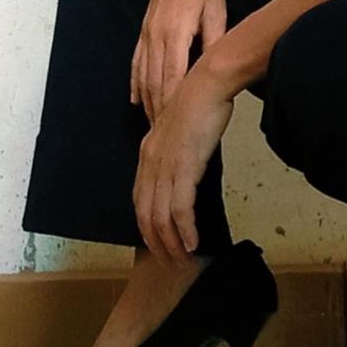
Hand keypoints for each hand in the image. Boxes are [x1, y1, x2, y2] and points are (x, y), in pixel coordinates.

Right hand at [130, 0, 227, 124]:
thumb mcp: (218, 11)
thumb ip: (215, 41)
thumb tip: (216, 70)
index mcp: (176, 31)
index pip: (172, 77)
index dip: (171, 104)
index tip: (173, 127)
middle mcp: (156, 34)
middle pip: (154, 81)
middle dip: (157, 110)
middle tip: (161, 137)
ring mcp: (147, 31)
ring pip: (143, 74)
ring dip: (146, 101)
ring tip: (151, 127)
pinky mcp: (144, 28)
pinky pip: (136, 61)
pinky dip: (135, 82)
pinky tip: (135, 100)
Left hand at [132, 55, 233, 267]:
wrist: (207, 84)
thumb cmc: (201, 101)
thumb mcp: (181, 128)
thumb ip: (176, 149)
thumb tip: (184, 165)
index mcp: (147, 153)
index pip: (140, 200)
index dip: (147, 226)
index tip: (158, 243)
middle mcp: (150, 162)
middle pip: (146, 215)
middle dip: (157, 244)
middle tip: (170, 262)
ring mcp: (165, 166)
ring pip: (161, 217)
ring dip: (172, 243)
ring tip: (182, 259)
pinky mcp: (183, 167)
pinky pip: (180, 208)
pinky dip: (185, 230)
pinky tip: (193, 242)